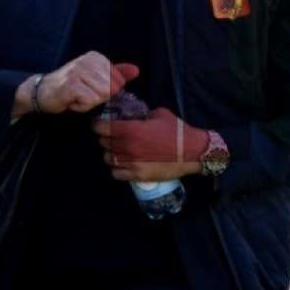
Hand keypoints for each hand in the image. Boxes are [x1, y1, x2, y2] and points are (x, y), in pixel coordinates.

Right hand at [12, 52, 138, 117]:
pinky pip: (89, 101)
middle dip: (98, 98)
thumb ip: (116, 74)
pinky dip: (81, 106)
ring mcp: (78, 71)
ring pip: (101, 96)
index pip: (119, 81)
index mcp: (96, 57)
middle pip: (111, 89)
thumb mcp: (95, 77)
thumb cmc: (71, 86)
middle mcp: (88, 61)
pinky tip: (71, 101)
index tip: (89, 88)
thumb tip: (136, 70)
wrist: (42, 92)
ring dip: (89, 103)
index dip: (106, 92)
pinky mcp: (71, 85)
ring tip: (77, 97)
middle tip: (82, 94)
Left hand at [92, 107, 207, 181]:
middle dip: (105, 138)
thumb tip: (133, 115)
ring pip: (108, 159)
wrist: (192, 152)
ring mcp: (131, 163)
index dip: (98, 125)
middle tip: (112, 136)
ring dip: (110, 154)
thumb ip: (142, 115)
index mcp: (131, 130)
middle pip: (103, 143)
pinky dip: (116, 168)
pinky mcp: (137, 176)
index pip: (102, 128)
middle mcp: (128, 147)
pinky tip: (122, 164)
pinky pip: (116, 174)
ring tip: (117, 151)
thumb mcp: (159, 114)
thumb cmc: (177, 131)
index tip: (98, 124)